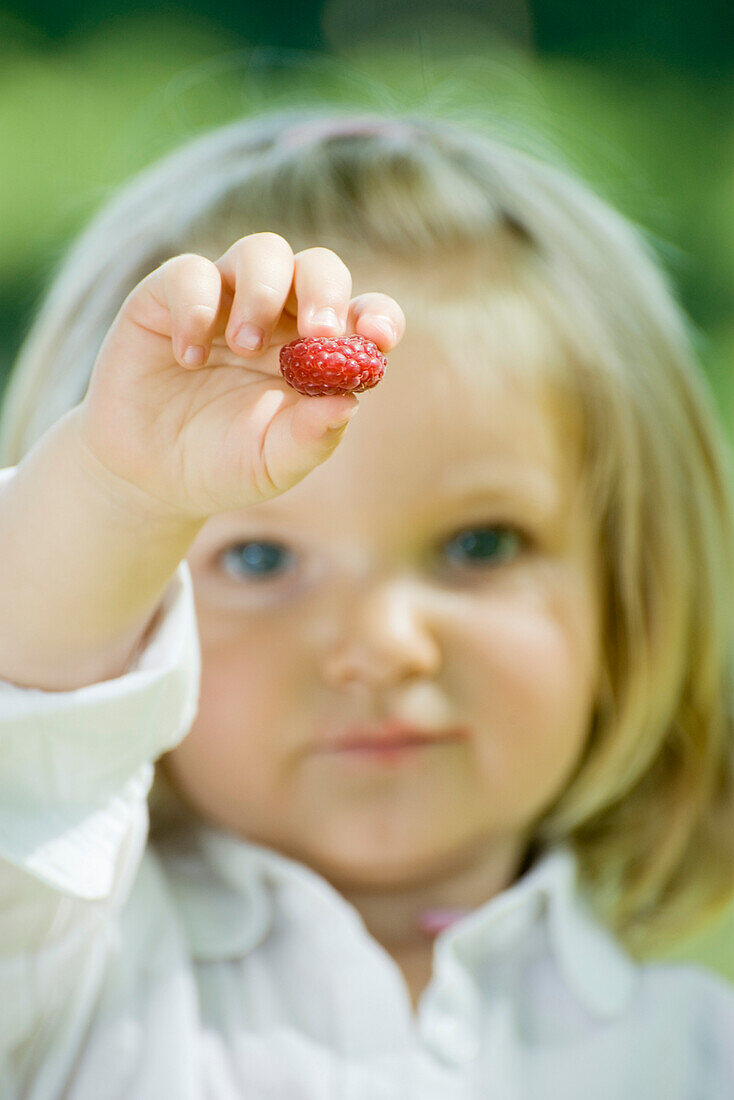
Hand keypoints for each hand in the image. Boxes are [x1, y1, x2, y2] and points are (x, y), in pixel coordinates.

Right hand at [72, 233, 404, 519]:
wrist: (147, 476)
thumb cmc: (222, 465)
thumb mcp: (272, 463)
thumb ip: (310, 437)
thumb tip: (349, 402)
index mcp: (319, 353)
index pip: (363, 314)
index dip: (378, 316)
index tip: (376, 338)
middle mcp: (279, 315)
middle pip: (318, 268)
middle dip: (324, 292)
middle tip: (318, 333)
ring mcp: (226, 298)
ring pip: (262, 252)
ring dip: (262, 294)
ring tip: (243, 347)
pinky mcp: (169, 295)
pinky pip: (191, 272)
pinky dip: (196, 309)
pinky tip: (188, 359)